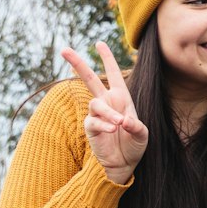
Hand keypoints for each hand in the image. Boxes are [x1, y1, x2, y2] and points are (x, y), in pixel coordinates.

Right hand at [61, 42, 147, 184]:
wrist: (124, 164)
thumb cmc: (134, 146)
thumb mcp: (142, 134)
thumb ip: (137, 126)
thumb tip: (124, 121)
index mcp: (121, 98)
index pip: (113, 74)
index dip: (107, 59)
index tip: (100, 43)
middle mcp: (107, 103)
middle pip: (89, 79)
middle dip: (77, 64)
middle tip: (64, 49)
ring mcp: (97, 115)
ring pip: (96, 104)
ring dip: (108, 113)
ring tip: (120, 124)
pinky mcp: (91, 128)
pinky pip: (94, 121)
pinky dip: (104, 124)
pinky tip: (113, 130)